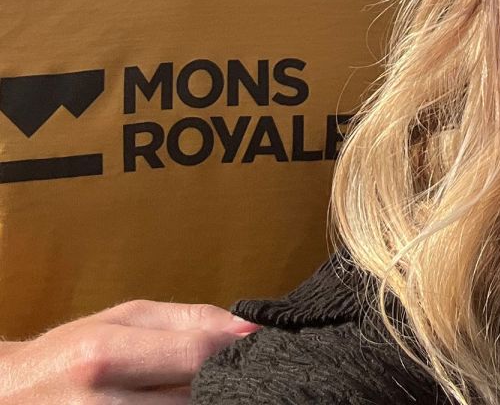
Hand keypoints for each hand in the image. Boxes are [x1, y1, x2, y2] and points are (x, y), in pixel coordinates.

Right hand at [0, 299, 258, 401]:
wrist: (7, 400)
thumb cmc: (64, 357)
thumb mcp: (118, 320)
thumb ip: (185, 320)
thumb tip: (245, 325)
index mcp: (102, 357)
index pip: (196, 357)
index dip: (234, 349)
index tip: (257, 342)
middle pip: (195, 395)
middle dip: (218, 380)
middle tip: (219, 369)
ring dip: (198, 399)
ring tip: (183, 386)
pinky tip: (167, 401)